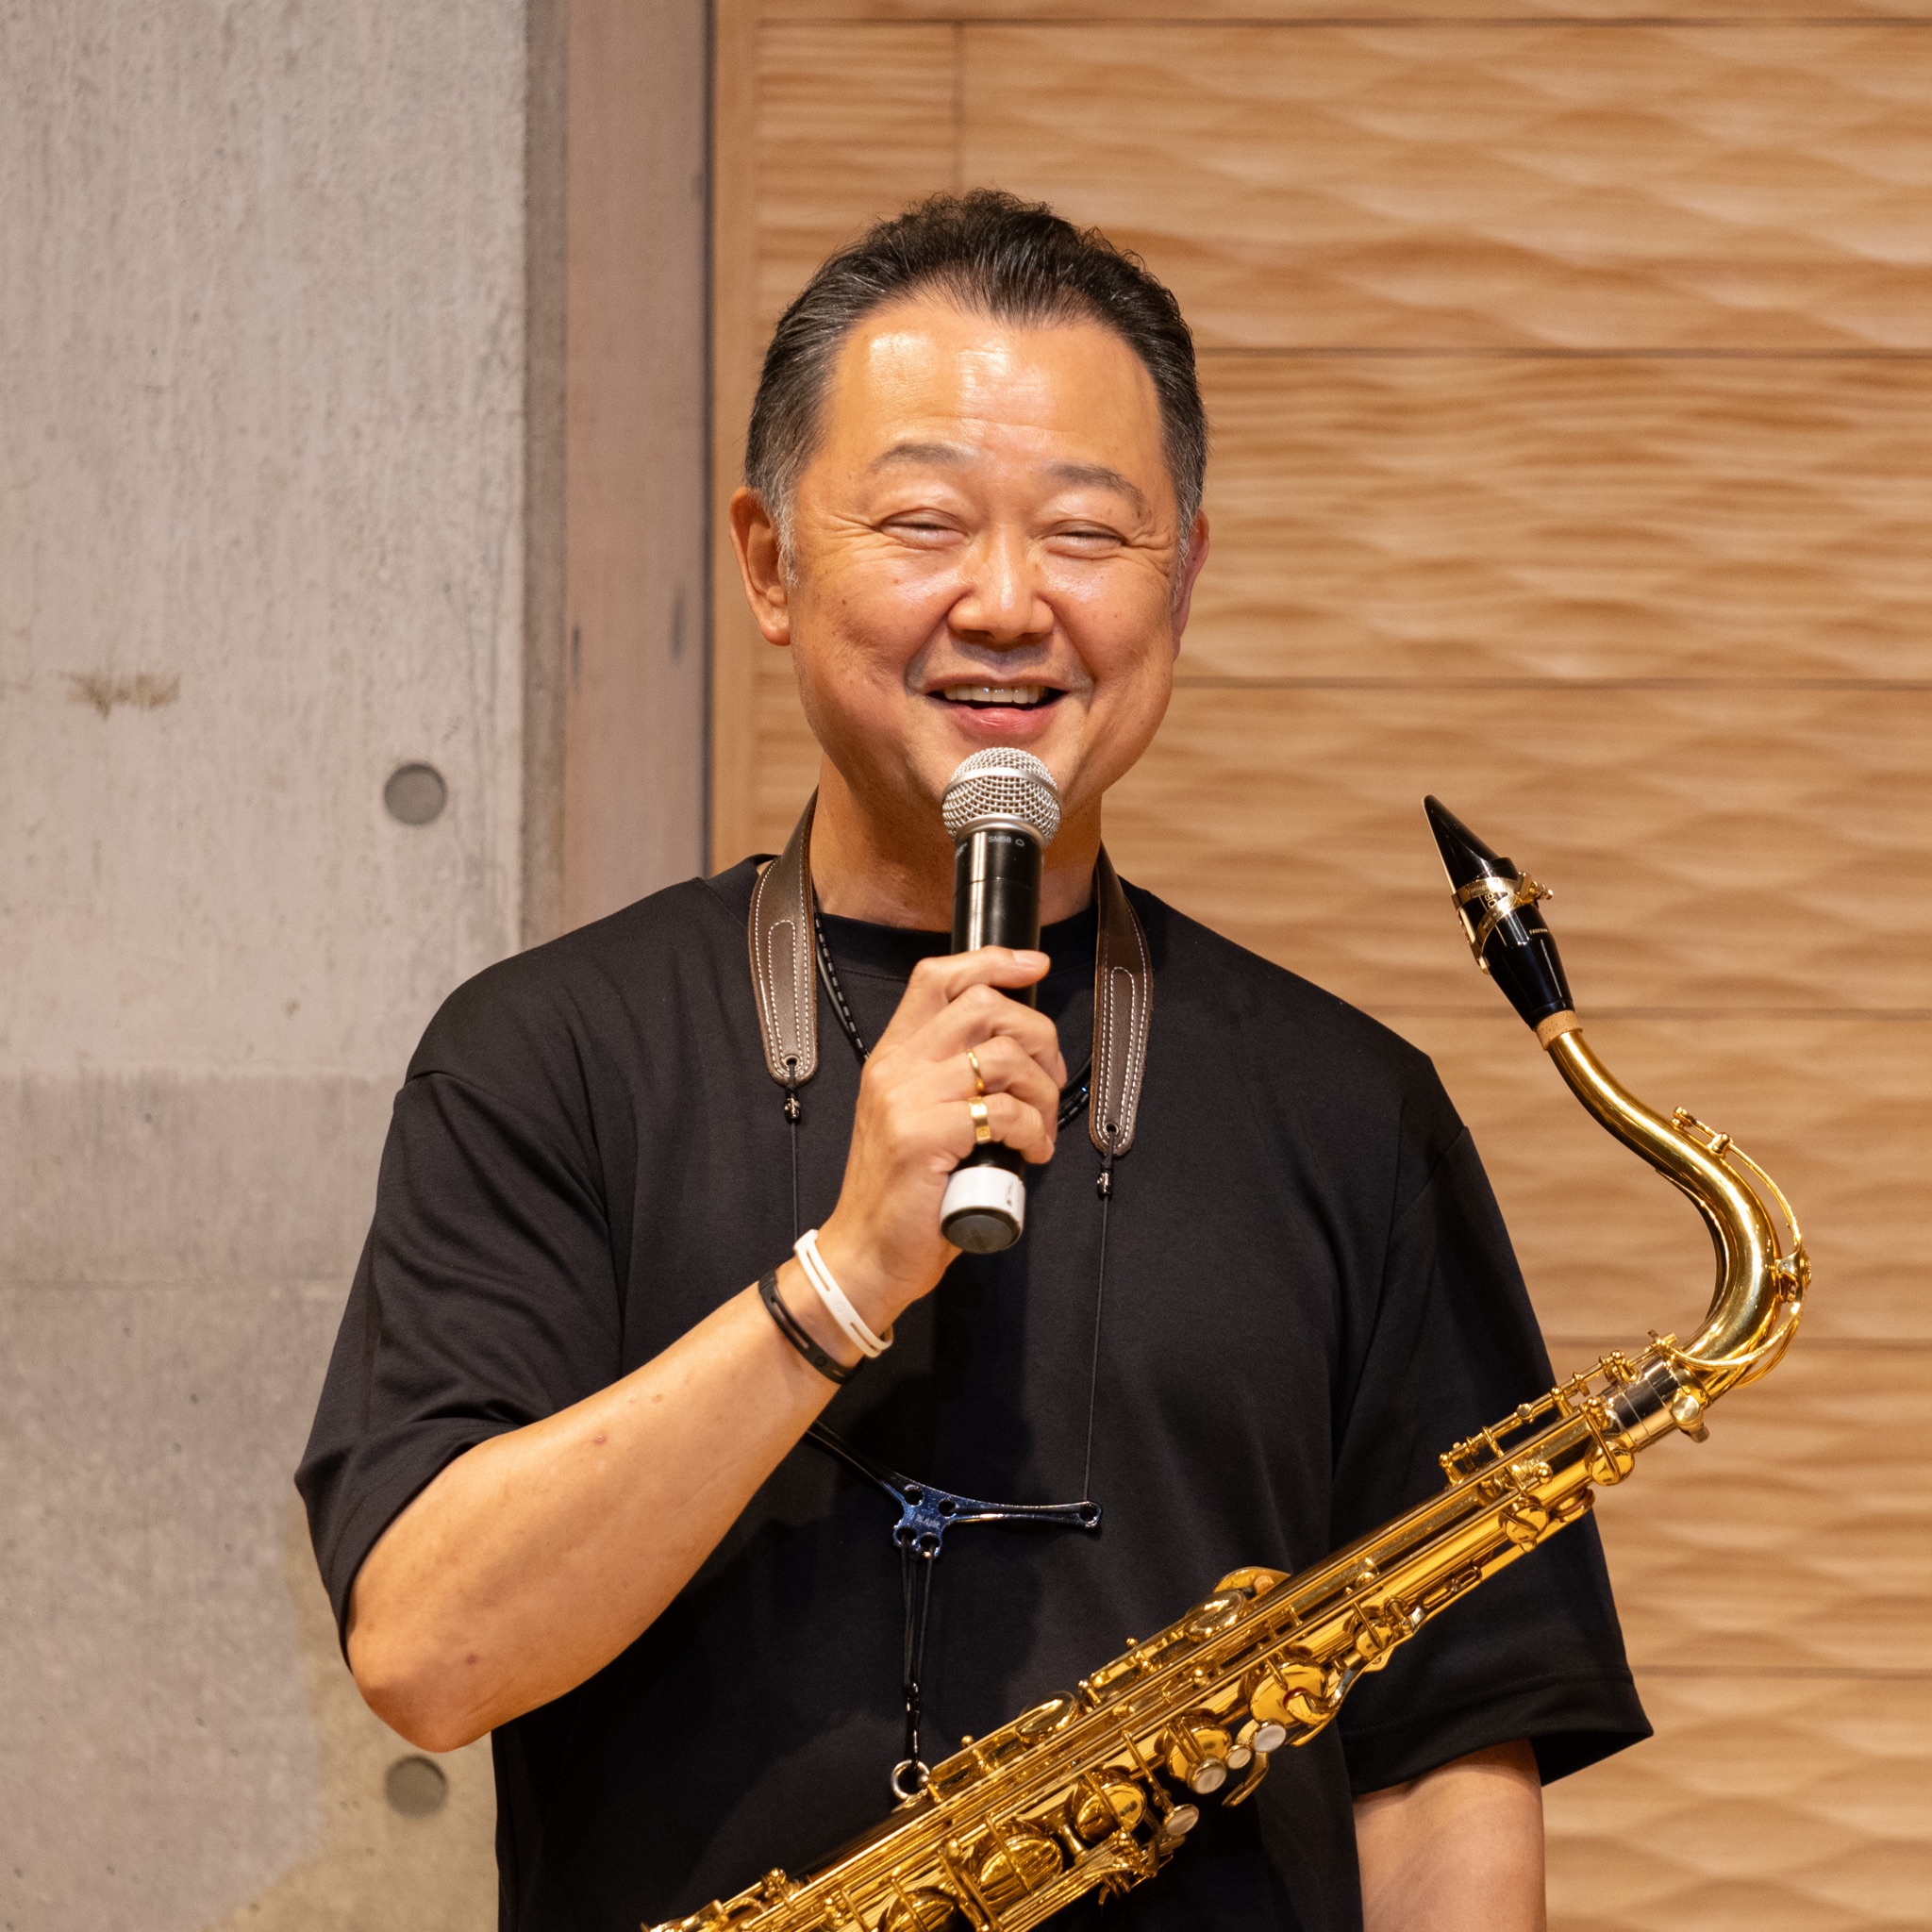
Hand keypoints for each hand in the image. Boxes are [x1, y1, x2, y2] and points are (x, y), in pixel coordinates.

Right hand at [814, 947, 1065, 1334]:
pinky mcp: (925, 1137)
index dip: (993, 961)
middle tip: (1047, 1080)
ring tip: (1039, 1126)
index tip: (1033, 967)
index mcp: (892, 1057)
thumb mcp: (916, 1118)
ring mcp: (907, 1100)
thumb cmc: (903, 1195)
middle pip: (983, 1006)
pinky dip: (1033, 1131)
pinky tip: (1030, 1153)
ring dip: (1041, 1091)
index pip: (937, 979)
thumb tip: (1017, 1054)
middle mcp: (895, 1069)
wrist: (867, 1254)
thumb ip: (949, 1080)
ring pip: (1001, 1057)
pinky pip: (1004, 1112)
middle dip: (1037, 1037)